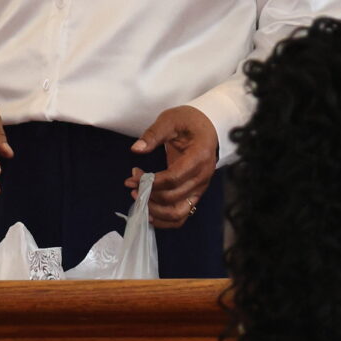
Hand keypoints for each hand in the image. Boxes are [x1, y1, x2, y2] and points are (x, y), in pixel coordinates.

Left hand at [131, 106, 218, 230]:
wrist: (208, 127)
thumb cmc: (189, 122)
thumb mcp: (170, 120)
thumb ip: (153, 134)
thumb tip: (136, 149)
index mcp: (199, 157)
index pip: (174, 178)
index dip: (152, 181)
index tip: (134, 176)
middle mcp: (202, 177)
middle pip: (173, 197)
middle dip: (148, 193)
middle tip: (131, 182)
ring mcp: (200, 189)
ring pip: (178, 213)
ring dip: (155, 211)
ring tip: (137, 197)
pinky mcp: (194, 195)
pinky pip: (181, 216)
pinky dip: (164, 220)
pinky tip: (148, 213)